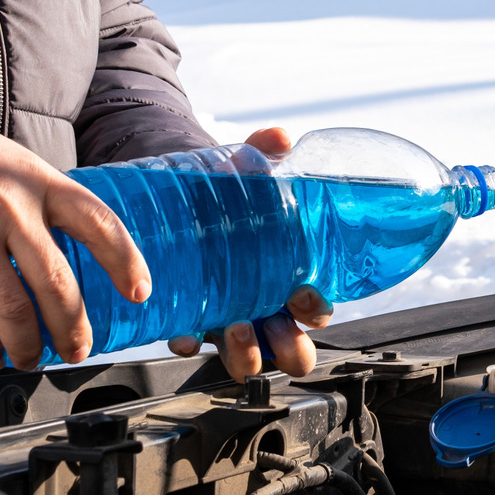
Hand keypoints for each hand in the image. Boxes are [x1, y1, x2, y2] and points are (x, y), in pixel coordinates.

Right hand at [0, 112, 150, 369]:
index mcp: (43, 185)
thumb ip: (51, 207)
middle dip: (73, 326)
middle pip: (56, 282)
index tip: (139, 293)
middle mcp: (13, 211)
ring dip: (29, 344)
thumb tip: (86, 253)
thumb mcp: (23, 168)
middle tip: (80, 349)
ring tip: (34, 359)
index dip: (125, 262)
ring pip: (14, 308)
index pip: (99, 225)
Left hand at [167, 127, 330, 378]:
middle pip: (291, 349)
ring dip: (246, 353)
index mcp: (290, 280)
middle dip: (288, 347)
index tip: (307, 297)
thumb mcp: (248, 173)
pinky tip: (186, 331)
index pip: (317, 310)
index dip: (317, 311)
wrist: (177, 198)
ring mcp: (228, 318)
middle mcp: (264, 307)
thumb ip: (264, 151)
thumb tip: (280, 136)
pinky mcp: (189, 319)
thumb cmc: (227, 195)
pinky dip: (190, 341)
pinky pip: (192, 344)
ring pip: (248, 359)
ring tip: (235, 327)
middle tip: (275, 326)